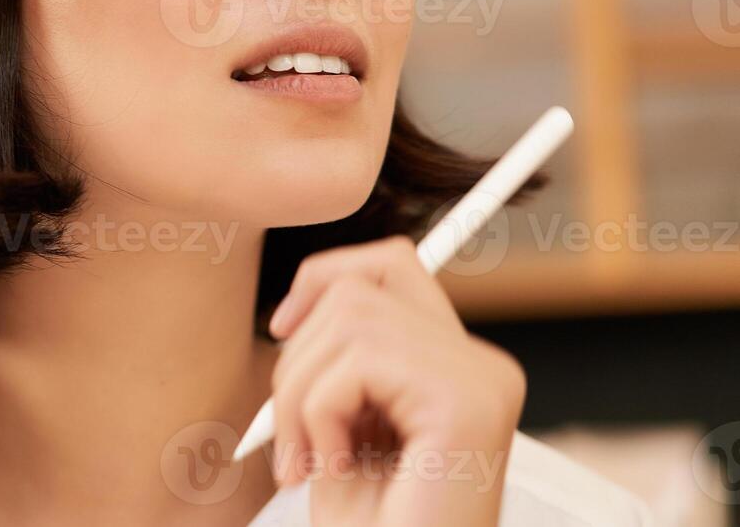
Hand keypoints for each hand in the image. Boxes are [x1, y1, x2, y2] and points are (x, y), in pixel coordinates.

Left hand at [263, 235, 524, 526]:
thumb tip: (296, 310)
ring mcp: (482, 380)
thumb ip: (339, 358)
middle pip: (358, 287)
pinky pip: (357, 361)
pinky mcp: (466, 403)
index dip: (323, 277)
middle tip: (293, 439)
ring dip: (301, 394)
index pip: (389, 264)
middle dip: (297, 357)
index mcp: (457, 366)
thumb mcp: (340, 426)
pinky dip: (319, 414)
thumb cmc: (370, 526)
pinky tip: (335, 469)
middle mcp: (483, 366)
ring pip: (349, 317)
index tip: (282, 328)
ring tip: (313, 460)